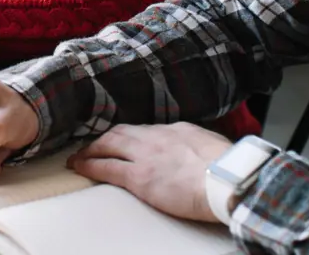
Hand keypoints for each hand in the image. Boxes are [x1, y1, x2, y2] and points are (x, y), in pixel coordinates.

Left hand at [67, 123, 231, 222]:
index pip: (146, 130)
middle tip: (92, 145)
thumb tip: (205, 154)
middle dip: (105, 138)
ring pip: (108, 145)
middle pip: (122, 132)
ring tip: (79, 156)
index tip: (123, 140)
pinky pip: (106, 168)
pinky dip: (89, 166)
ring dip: (91, 150)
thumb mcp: (215, 147)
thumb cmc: (229, 169)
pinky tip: (79, 167)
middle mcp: (157, 137)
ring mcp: (145, 156)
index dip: (131, 136)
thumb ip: (202, 147)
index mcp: (177, 130)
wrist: (226, 178)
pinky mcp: (138, 177)